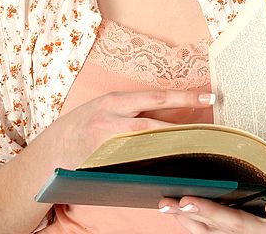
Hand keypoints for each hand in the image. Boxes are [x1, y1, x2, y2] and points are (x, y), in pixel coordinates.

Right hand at [44, 89, 214, 169]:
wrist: (53, 150)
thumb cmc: (86, 122)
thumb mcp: (108, 105)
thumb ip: (135, 107)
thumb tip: (174, 111)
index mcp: (115, 101)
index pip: (157, 97)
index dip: (185, 97)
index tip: (210, 96)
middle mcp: (112, 122)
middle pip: (158, 125)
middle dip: (187, 128)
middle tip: (212, 131)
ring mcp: (109, 147)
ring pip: (151, 148)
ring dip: (175, 148)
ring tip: (200, 148)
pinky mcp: (108, 168)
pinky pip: (139, 166)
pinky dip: (157, 165)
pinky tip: (175, 166)